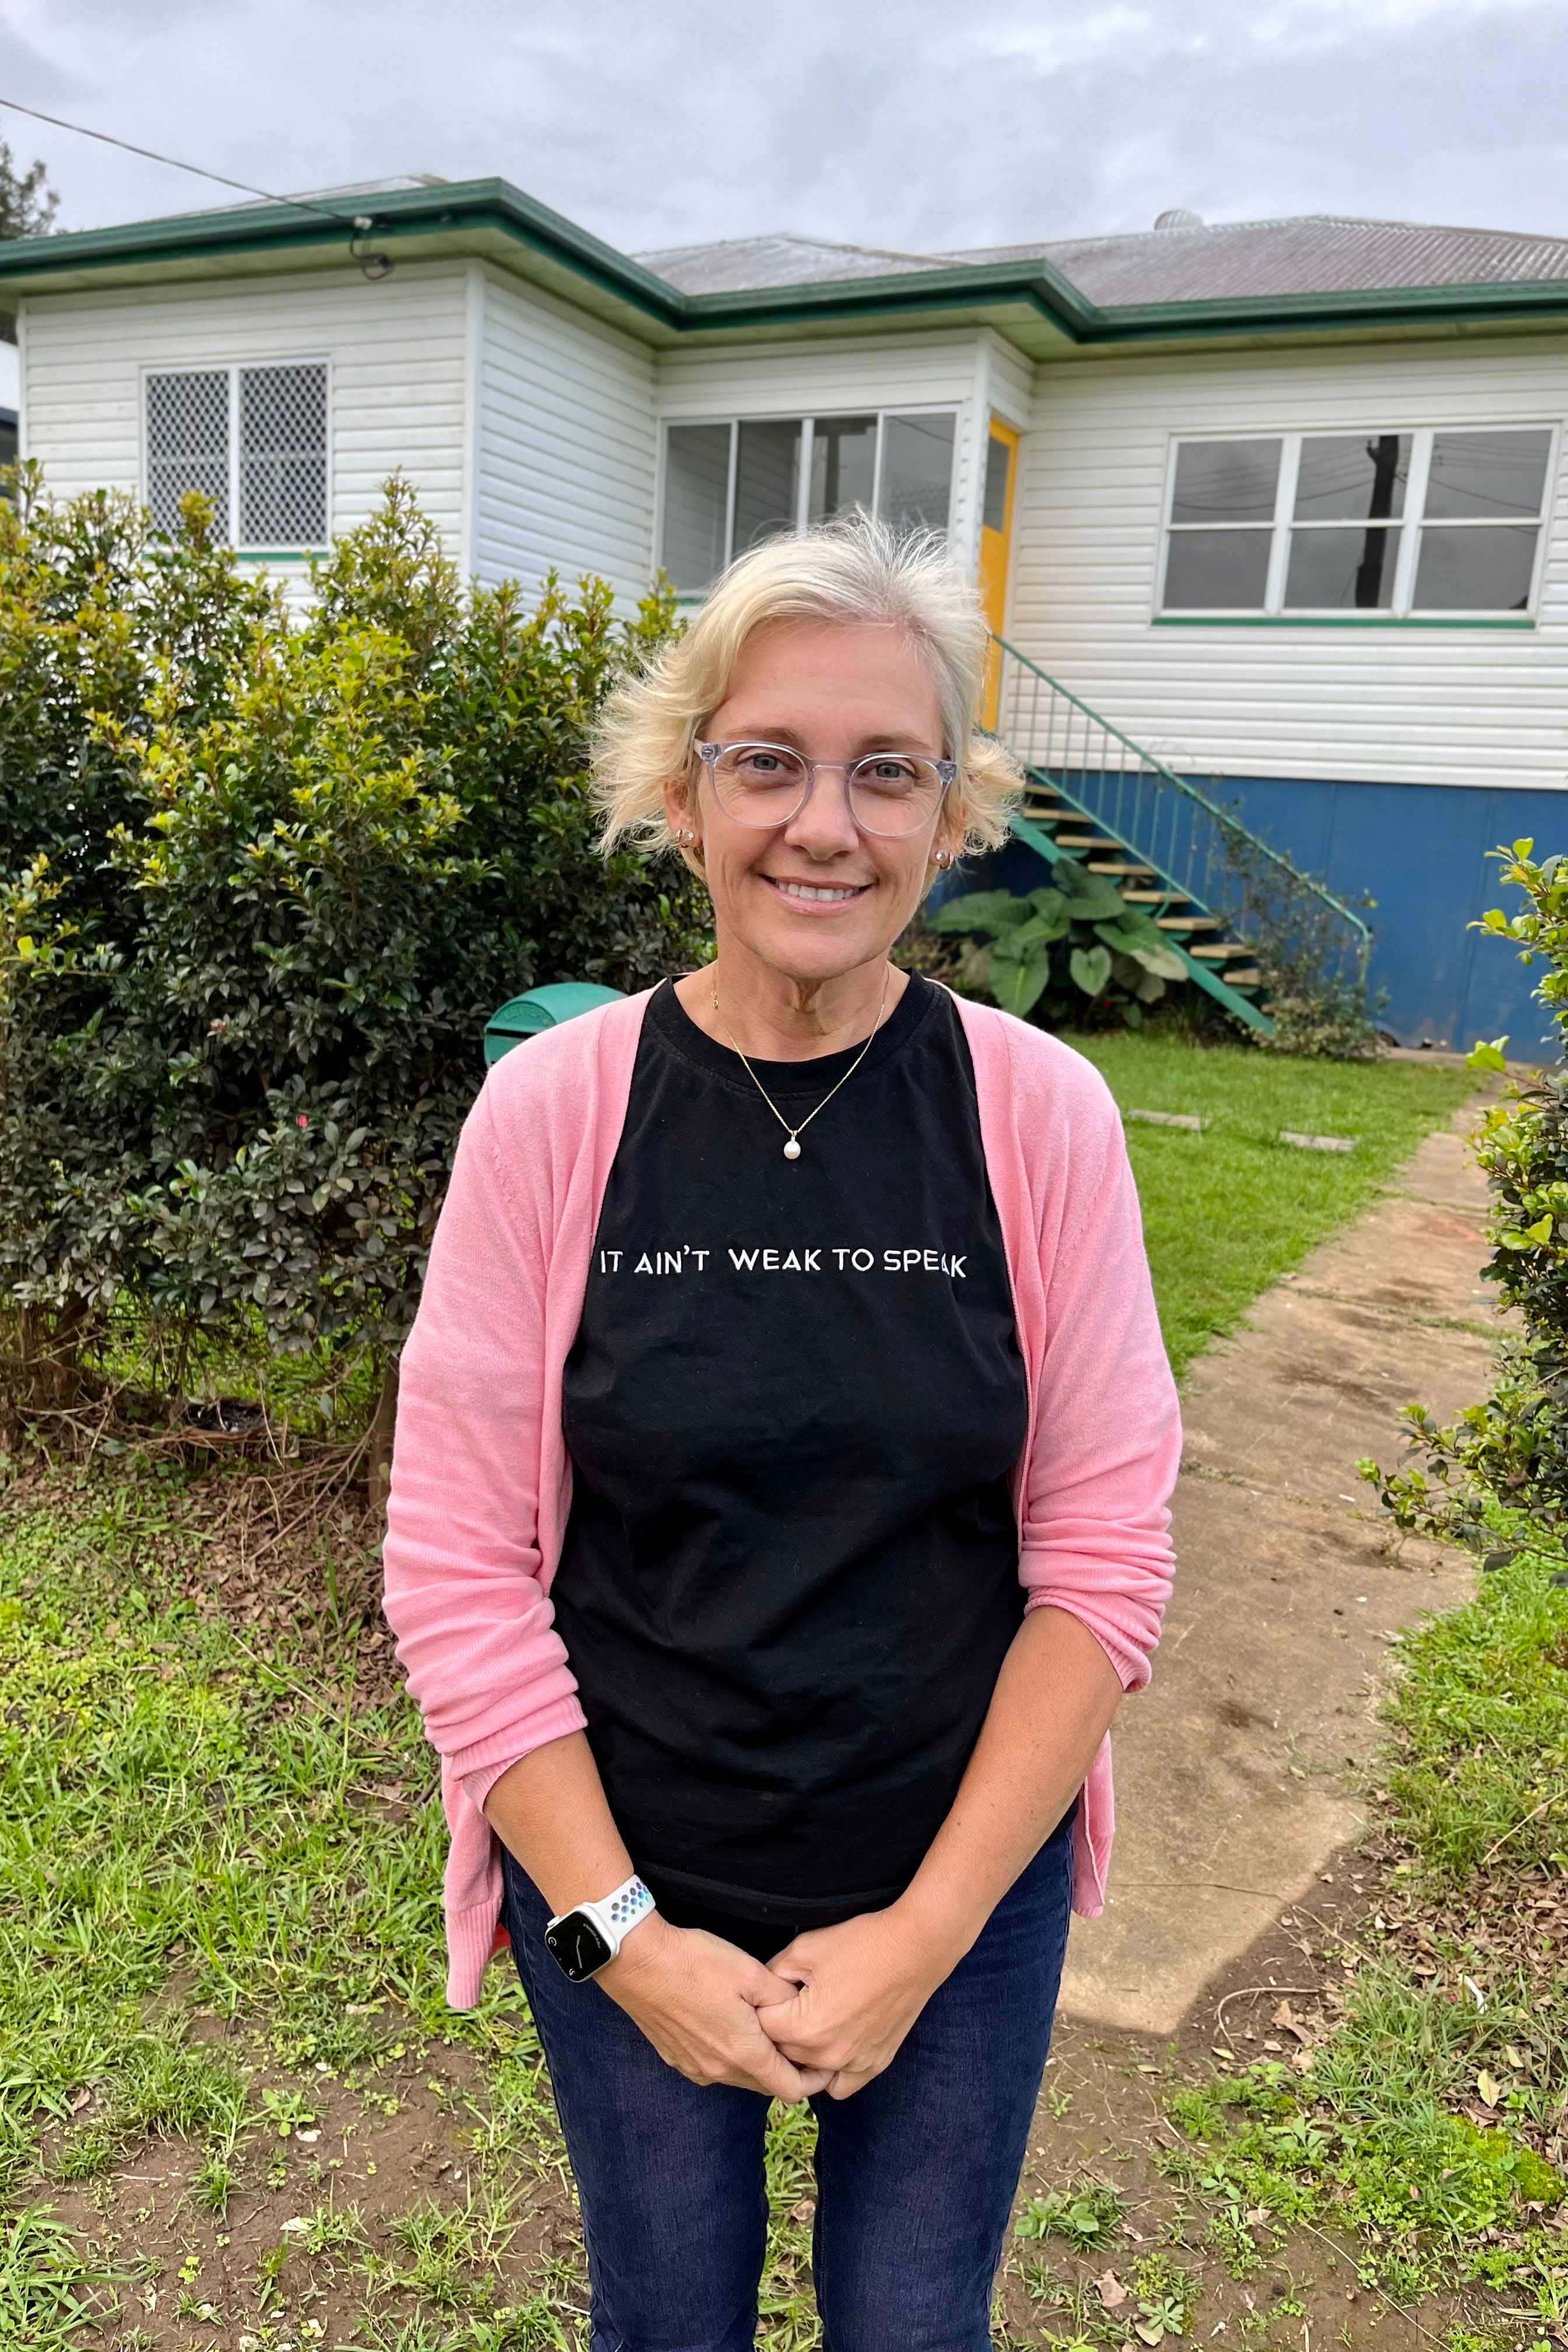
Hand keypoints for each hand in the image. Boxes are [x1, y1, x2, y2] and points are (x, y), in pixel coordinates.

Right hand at [598, 1913, 831, 2101]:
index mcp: (744, 2053)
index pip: (791, 2090)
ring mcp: (695, 2068)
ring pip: (739, 2076)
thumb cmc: (696, 1963)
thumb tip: (803, 2014)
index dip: (814, 2079)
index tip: (825, 2061)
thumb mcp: (751, 1973)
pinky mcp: (676, 2059)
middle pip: (765, 2085)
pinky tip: (726, 2025)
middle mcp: (720, 2071)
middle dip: (786, 2069)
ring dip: (756, 2061)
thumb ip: (783, 1999)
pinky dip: (728, 2055)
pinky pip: (713, 2067)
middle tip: (797, 2038)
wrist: (638, 1962)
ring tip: (763, 2028)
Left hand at [754, 1907, 951, 2099]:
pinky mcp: (875, 2064)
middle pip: (783, 2053)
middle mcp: (828, 2055)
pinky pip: (841, 2084)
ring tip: (807, 2024)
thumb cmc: (860, 1943)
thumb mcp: (804, 1949)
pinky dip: (830, 2071)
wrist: (914, 1948)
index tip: (768, 1992)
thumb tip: (760, 1990)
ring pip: (809, 2073)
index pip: (762, 2028)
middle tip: (788, 2002)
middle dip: (779, 2029)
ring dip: (801, 2054)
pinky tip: (830, 2045)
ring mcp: (854, 2064)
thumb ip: (772, 1974)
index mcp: (805, 2028)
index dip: (761, 2006)